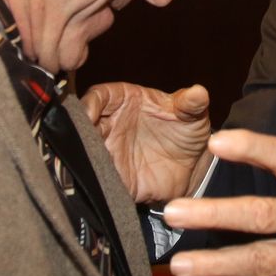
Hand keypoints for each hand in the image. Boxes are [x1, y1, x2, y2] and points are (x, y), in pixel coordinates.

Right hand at [80, 82, 212, 203]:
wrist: (193, 169)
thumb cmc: (187, 131)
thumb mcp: (192, 115)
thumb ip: (191, 104)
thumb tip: (199, 93)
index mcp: (123, 100)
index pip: (98, 96)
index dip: (90, 103)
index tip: (89, 113)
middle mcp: (109, 124)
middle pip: (82, 124)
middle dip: (76, 131)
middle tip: (78, 140)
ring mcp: (107, 151)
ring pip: (83, 151)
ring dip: (80, 156)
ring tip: (85, 161)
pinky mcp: (111, 177)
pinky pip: (95, 178)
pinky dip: (92, 179)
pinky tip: (96, 181)